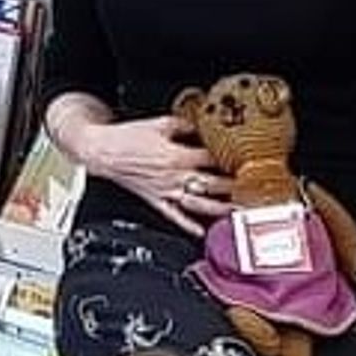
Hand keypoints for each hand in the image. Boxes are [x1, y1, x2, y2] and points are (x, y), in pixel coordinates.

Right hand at [81, 112, 232, 237]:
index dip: (230, 159)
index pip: (211, 159)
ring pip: (197, 204)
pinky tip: (202, 232)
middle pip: (210, 184)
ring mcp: (166, 192)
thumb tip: (204, 124)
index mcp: (177, 156)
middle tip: (251, 191)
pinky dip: (188, 226)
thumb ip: (186, 125)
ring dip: (218, 210)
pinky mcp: (156, 201)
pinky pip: (175, 217)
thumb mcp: (162, 123)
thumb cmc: (130, 137)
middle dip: (232, 188)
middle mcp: (174, 177)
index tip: (246, 162)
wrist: (104, 151)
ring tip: (237, 213)